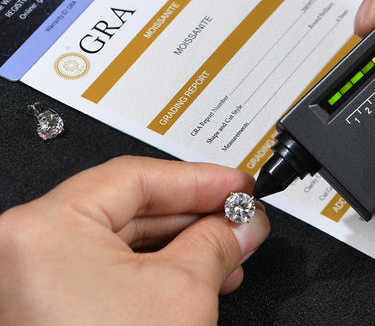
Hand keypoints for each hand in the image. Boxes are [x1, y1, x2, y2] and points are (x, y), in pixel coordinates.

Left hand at [0, 156, 269, 324]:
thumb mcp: (181, 293)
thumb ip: (216, 242)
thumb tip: (241, 223)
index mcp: (44, 229)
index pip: (138, 177)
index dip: (198, 178)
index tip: (236, 185)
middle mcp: (25, 249)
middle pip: (129, 206)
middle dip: (194, 211)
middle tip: (237, 214)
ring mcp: (32, 279)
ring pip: (123, 240)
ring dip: (181, 242)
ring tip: (227, 247)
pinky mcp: (48, 305)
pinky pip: (110, 268)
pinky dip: (156, 267)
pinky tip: (194, 270)